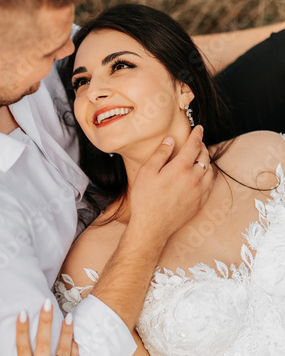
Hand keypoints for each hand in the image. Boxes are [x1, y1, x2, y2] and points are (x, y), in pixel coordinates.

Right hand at [0, 301, 83, 355]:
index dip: (21, 332)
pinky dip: (75, 346)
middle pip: (42, 346)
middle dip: (44, 323)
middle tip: (46, 304)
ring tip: (68, 316)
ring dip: (65, 332)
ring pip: (62, 350)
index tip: (22, 314)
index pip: (22, 352)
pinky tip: (74, 335)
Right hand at [130, 125, 212, 241]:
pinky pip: (210, 185)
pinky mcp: (200, 203)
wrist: (152, 227)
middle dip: (202, 146)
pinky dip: (209, 175)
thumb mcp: (147, 172)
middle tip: (197, 142)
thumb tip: (171, 140)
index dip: (197, 134)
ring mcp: (199, 192)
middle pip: (204, 156)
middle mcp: (194, 178)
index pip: (194, 145)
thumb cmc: (145, 199)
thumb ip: (160, 154)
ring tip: (200, 157)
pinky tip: (203, 175)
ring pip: (210, 170)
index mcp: (180, 168)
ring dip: (207, 160)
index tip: (199, 128)